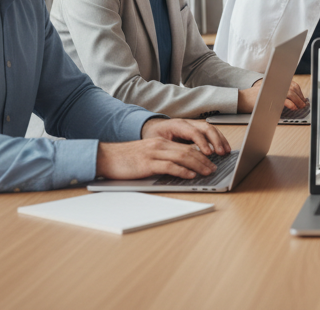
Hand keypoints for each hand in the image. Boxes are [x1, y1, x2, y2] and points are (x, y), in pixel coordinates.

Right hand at [94, 118, 230, 179]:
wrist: (105, 157)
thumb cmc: (125, 160)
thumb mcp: (147, 156)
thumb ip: (162, 159)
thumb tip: (180, 168)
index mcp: (161, 143)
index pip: (186, 147)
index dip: (201, 154)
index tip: (211, 161)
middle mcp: (159, 146)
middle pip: (188, 151)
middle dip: (204, 160)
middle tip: (214, 168)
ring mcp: (153, 154)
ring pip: (182, 157)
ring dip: (198, 165)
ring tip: (208, 172)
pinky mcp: (147, 164)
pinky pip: (169, 166)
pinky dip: (182, 171)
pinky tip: (190, 175)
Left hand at [141, 117, 230, 154]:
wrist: (153, 126)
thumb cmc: (154, 135)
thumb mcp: (157, 142)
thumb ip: (169, 149)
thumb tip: (180, 161)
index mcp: (177, 125)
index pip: (193, 132)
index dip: (202, 142)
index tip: (208, 153)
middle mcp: (188, 123)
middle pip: (206, 128)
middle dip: (215, 140)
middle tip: (220, 153)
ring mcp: (194, 124)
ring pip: (211, 129)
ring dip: (220, 140)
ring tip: (226, 151)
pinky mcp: (198, 129)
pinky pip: (211, 132)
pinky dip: (219, 139)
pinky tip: (224, 148)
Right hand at [239, 79, 307, 111]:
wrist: (243, 98)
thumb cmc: (255, 97)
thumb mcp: (267, 90)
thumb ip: (278, 91)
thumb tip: (292, 98)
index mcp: (276, 81)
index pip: (292, 84)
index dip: (299, 92)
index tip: (303, 99)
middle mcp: (276, 83)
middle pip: (293, 88)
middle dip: (300, 97)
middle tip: (303, 104)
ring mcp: (274, 89)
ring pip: (291, 93)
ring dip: (298, 101)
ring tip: (300, 107)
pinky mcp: (272, 97)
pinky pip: (284, 100)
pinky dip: (291, 104)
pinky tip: (294, 107)